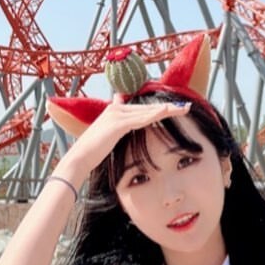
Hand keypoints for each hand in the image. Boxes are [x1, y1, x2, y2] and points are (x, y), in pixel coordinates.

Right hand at [55, 96, 191, 183]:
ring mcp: (116, 114)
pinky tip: (167, 112)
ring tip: (183, 108)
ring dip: (167, 109)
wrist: (79, 158)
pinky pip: (141, 119)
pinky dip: (155, 115)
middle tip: (186, 106)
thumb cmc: (93, 154)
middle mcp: (115, 109)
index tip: (173, 107)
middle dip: (167, 107)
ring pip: (147, 111)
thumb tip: (120, 133)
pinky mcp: (118, 123)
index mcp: (114, 111)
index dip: (157, 108)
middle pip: (147, 107)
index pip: (141, 108)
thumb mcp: (107, 140)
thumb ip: (116, 133)